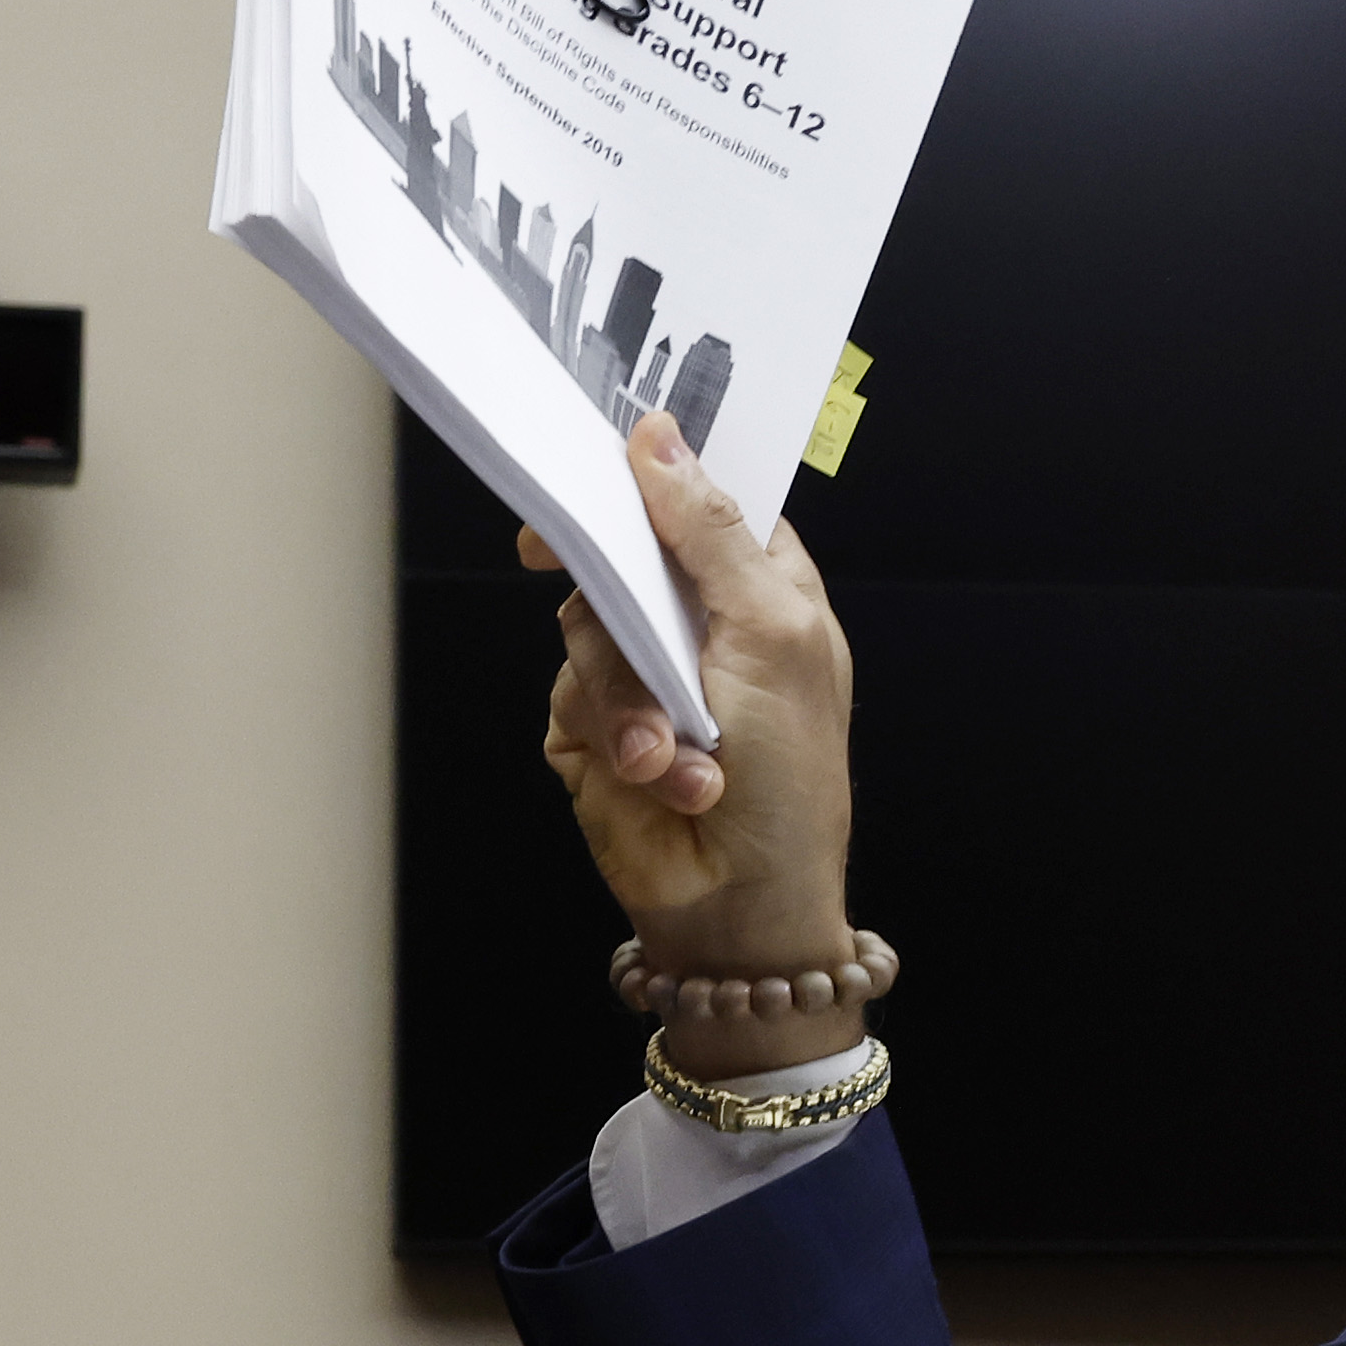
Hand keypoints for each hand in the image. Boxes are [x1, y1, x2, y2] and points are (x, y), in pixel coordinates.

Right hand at [531, 417, 860, 1076]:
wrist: (740, 907)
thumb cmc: (790, 781)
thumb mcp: (772, 633)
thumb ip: (710, 533)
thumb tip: (659, 438)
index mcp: (763, 587)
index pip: (702, 501)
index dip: (657, 474)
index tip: (606, 447)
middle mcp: (700, 623)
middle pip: (622, 550)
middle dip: (611, 578)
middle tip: (554, 551)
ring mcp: (644, 673)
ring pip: (585, 622)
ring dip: (627, 690)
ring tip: (672, 752)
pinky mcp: (595, 726)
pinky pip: (568, 690)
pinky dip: (609, 731)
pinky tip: (655, 773)